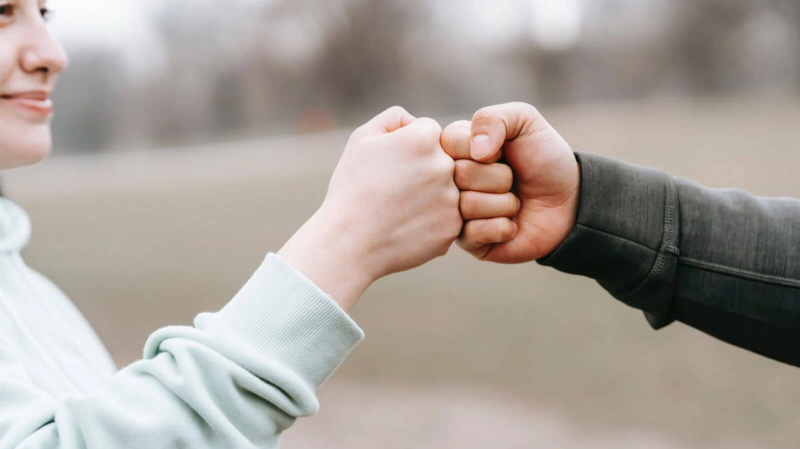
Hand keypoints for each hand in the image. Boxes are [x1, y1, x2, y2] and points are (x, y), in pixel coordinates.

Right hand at [279, 106, 461, 310]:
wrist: (349, 242)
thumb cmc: (352, 188)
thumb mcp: (362, 139)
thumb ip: (394, 118)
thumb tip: (415, 121)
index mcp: (425, 138)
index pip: (429, 132)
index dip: (407, 148)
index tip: (390, 166)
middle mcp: (445, 165)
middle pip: (442, 160)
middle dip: (422, 171)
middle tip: (394, 190)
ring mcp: (452, 199)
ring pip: (446, 189)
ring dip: (428, 196)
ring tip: (398, 210)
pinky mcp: (452, 228)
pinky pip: (447, 217)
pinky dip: (430, 222)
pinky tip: (405, 226)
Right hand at [441, 102, 578, 262]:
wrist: (570, 201)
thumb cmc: (544, 158)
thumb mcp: (524, 122)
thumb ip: (493, 118)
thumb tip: (475, 151)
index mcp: (455, 148)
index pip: (449, 143)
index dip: (484, 148)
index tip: (502, 151)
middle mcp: (450, 180)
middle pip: (459, 175)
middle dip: (499, 177)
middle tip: (513, 179)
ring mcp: (456, 211)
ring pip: (467, 205)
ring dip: (504, 203)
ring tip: (514, 201)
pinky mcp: (468, 241)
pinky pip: (473, 233)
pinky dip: (502, 227)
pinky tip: (511, 224)